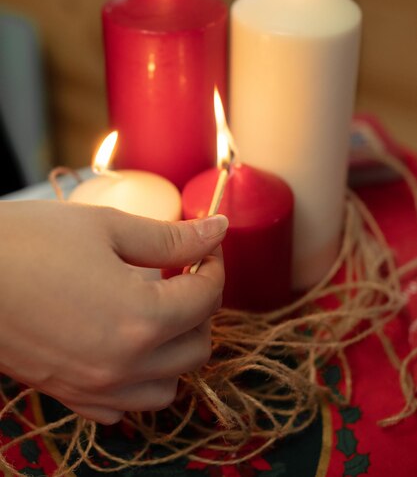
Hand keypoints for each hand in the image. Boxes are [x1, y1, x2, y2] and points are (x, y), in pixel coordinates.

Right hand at [0, 200, 227, 423]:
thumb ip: (171, 237)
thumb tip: (216, 230)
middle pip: (197, 347)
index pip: (206, 299)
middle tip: (184, 273)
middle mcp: (122, 364)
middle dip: (202, 306)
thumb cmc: (28, 241)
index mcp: (139, 319)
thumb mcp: (107, 227)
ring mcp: (93, 386)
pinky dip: (141, 380)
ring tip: (160, 309)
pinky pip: (124, 407)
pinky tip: (128, 345)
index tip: (205, 244)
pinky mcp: (67, 394)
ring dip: (178, 347)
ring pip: (168, 386)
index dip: (214, 265)